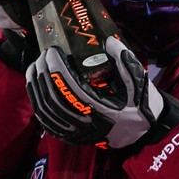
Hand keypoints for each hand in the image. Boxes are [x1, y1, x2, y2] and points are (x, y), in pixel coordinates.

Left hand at [26, 37, 178, 148]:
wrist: (144, 131)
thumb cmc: (141, 105)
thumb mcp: (139, 81)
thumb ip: (124, 60)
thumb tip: (107, 41)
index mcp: (103, 111)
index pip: (71, 88)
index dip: (58, 68)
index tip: (52, 51)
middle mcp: (87, 125)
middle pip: (54, 99)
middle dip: (44, 75)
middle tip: (42, 56)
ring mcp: (78, 134)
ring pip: (47, 112)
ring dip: (36, 88)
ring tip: (35, 68)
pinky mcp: (73, 137)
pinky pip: (48, 123)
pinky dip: (39, 105)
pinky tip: (36, 89)